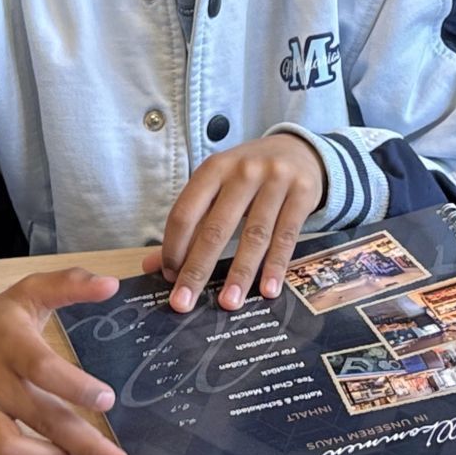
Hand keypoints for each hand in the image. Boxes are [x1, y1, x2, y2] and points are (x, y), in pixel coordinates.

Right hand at [0, 268, 129, 454]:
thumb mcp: (30, 291)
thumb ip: (70, 284)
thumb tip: (112, 285)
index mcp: (10, 341)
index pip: (42, 367)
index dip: (75, 386)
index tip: (108, 399)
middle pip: (38, 417)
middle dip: (83, 443)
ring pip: (6, 449)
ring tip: (68, 454)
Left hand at [146, 133, 324, 312]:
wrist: (298, 150)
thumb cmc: (249, 176)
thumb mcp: (218, 189)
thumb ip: (191, 224)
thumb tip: (153, 266)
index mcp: (214, 168)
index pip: (186, 211)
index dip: (174, 247)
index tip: (169, 278)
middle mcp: (243, 171)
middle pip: (216, 227)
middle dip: (198, 269)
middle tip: (184, 303)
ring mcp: (275, 180)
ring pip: (254, 234)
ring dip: (240, 273)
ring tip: (228, 303)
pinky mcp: (302, 192)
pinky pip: (287, 235)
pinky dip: (276, 265)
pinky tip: (268, 290)